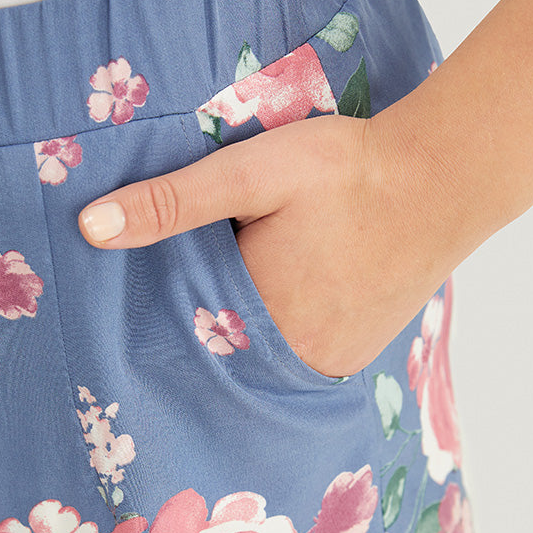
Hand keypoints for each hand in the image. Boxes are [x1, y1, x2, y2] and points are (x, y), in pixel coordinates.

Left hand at [76, 112, 455, 378]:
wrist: (442, 178)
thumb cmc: (347, 171)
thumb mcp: (250, 173)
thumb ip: (172, 203)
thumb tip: (90, 228)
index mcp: (258, 319)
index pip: (181, 336)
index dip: (155, 315)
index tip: (134, 301)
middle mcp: (294, 356)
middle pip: (222, 351)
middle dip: (196, 325)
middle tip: (183, 291)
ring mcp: (331, 360)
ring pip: (259, 358)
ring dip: (237, 333)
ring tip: (226, 294)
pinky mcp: (355, 352)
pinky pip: (295, 357)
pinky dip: (275, 336)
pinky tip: (272, 302)